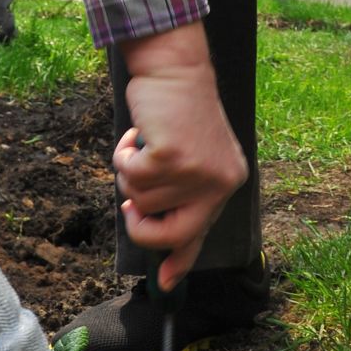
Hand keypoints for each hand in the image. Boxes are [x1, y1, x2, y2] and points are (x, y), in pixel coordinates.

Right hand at [116, 23, 247, 287]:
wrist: (176, 66)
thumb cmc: (177, 112)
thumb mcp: (190, 157)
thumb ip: (181, 197)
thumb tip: (162, 248)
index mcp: (227, 184)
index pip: (200, 234)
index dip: (179, 261)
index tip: (164, 283)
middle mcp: (219, 182)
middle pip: (169, 234)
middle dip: (141, 227)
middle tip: (129, 207)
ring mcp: (197, 171)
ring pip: (140, 200)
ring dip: (131, 172)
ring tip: (145, 143)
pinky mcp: (173, 156)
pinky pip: (129, 176)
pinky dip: (123, 156)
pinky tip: (137, 134)